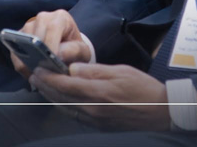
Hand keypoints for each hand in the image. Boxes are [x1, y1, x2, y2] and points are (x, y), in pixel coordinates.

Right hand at [12, 10, 91, 78]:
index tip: (51, 62)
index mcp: (60, 18)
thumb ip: (74, 51)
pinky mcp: (19, 36)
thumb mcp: (82, 51)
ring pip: (23, 42)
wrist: (67, 48)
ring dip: (28, 61)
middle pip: (35, 35)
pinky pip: (15, 51)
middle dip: (38, 55)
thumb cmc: (74, 49)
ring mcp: (29, 25)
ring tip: (38, 75)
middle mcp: (43, 18)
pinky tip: (31, 73)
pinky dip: (21, 64)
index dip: (50, 45)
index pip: (53, 28)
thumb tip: (58, 54)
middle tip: (44, 73)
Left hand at [32, 63, 170, 130]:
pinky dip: (64, 106)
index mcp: (98, 93)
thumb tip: (72, 68)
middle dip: (45, 86)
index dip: (49, 77)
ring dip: (51, 97)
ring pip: (65, 109)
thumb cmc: (144, 88)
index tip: (38, 68)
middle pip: (61, 99)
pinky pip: (75, 116)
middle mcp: (93, 110)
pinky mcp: (99, 127)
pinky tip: (60, 99)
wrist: (162, 112)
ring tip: (42, 86)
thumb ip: (94, 71)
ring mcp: (96, 121)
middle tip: (34, 75)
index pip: (65, 85)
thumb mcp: (120, 71)